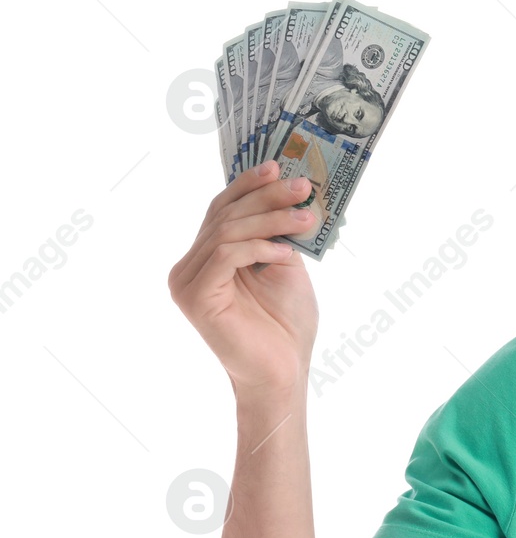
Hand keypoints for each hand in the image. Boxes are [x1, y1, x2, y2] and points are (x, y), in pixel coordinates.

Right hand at [168, 160, 320, 397]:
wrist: (284, 371)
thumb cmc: (285, 325)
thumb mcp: (284, 266)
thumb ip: (276, 232)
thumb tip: (288, 191)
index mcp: (207, 257)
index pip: (222, 209)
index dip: (247, 185)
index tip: (278, 166)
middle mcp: (190, 266)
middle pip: (225, 216)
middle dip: (267, 197)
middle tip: (303, 187)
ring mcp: (187, 282)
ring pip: (228, 232)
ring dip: (272, 220)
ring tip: (306, 219)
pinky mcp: (194, 297)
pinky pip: (227, 255)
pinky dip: (261, 248)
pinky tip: (287, 254)